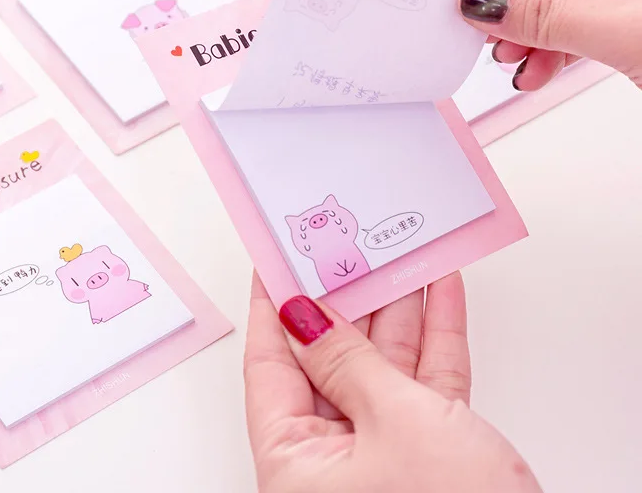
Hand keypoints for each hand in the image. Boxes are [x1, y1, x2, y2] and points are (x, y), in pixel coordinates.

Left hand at [244, 274, 539, 492]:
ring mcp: (384, 457)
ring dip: (396, 310)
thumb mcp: (392, 423)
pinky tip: (439, 294)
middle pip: (328, 361)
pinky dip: (435, 338)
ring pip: (382, 367)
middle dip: (345, 301)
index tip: (277, 261)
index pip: (271, 366)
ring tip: (395, 256)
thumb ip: (348, 362)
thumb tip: (304, 317)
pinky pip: (425, 384)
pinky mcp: (431, 456)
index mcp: (296, 463)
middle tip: (346, 248)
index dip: (274, 308)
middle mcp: (333, 462)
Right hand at [452, 0, 641, 90]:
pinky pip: (584, 20)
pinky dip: (555, 45)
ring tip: (510, 56)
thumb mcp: (629, 28)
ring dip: (527, 29)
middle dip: (511, 0)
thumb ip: (550, 13)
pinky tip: (536, 69)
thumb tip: (483, 1)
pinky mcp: (640, 16)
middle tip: (480, 30)